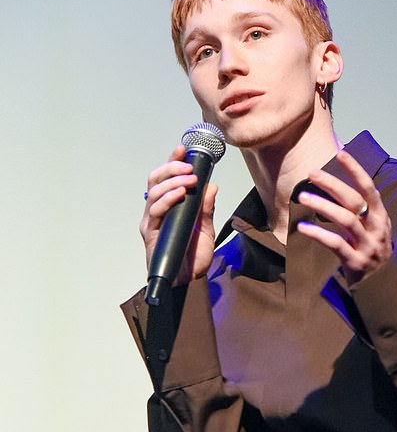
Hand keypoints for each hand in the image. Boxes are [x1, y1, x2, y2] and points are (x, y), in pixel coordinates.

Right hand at [140, 144, 217, 283]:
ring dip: (172, 182)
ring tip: (189, 180)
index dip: (173, 162)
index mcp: (169, 207)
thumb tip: (211, 185)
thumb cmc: (193, 258)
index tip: (183, 149)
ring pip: (154, 192)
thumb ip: (206, 209)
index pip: (167, 179)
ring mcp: (152, 222)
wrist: (189, 282)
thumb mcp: (206, 229)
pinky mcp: (150, 233)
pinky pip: (155, 211)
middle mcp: (157, 212)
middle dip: (171, 168)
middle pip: (155, 180)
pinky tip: (180, 194)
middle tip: (189, 167)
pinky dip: (167, 199)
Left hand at [296, 150, 391, 284]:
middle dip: (333, 184)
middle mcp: (376, 228)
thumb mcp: (373, 227)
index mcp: (380, 216)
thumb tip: (338, 182)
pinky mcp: (356, 262)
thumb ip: (360, 209)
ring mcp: (367, 245)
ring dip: (322, 205)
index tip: (341, 153)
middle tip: (312, 173)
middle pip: (354, 200)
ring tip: (302, 197)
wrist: (383, 285)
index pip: (369, 188)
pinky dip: (318, 234)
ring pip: (345, 220)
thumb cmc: (372, 250)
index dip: (356, 170)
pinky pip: (336, 244)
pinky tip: (302, 227)